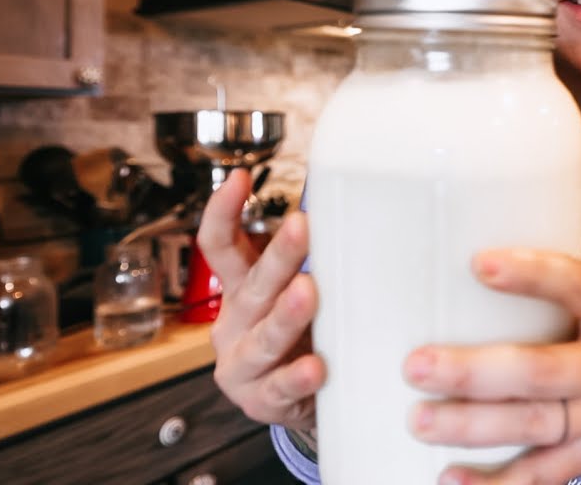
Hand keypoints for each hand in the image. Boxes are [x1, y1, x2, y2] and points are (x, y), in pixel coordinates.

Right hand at [197, 168, 324, 431]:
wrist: (296, 401)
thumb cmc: (302, 335)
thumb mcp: (296, 293)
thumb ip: (314, 261)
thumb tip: (359, 208)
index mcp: (241, 289)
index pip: (220, 246)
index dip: (223, 212)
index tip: (239, 179)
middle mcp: (235, 322)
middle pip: (254, 285)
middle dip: (279, 256)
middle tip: (302, 227)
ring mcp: (242, 363)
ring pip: (263, 338)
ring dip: (285, 315)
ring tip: (307, 293)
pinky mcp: (259, 400)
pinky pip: (279, 388)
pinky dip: (297, 377)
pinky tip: (315, 367)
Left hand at [403, 249, 580, 483]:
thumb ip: (551, 294)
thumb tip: (455, 260)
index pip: (577, 285)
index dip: (531, 274)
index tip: (479, 264)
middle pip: (541, 370)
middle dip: (474, 371)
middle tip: (416, 366)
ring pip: (534, 424)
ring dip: (471, 425)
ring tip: (419, 420)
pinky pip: (539, 475)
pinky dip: (494, 482)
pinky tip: (450, 477)